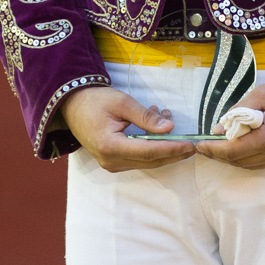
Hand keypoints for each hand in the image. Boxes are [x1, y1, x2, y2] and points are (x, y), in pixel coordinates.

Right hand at [61, 86, 194, 172]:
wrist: (71, 105)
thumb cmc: (95, 100)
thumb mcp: (122, 102)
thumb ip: (146, 118)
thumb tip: (170, 128)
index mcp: (111, 146)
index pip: (149, 152)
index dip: (172, 149)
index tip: (191, 145)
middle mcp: (111, 160)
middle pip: (150, 161)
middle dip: (173, 152)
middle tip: (193, 143)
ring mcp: (111, 163)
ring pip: (146, 160)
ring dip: (162, 145)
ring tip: (168, 119)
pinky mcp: (112, 161)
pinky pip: (138, 157)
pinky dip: (151, 145)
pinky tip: (156, 126)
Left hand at [195, 73, 264, 169]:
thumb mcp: (262, 93)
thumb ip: (238, 111)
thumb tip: (218, 129)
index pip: (233, 151)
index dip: (213, 149)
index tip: (199, 144)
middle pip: (239, 162)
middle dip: (219, 155)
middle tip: (204, 145)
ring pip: (249, 165)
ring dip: (232, 157)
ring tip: (217, 145)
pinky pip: (260, 162)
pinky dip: (246, 156)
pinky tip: (238, 145)